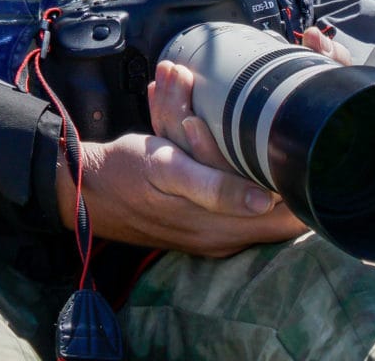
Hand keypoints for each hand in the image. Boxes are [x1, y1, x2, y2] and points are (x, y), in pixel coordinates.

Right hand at [54, 131, 303, 256]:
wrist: (83, 188)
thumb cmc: (126, 170)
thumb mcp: (167, 168)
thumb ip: (216, 187)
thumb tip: (265, 199)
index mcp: (223, 228)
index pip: (291, 215)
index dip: (290, 180)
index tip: (272, 147)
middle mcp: (225, 239)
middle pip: (278, 206)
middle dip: (267, 166)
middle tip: (247, 135)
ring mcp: (215, 236)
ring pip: (255, 198)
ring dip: (245, 163)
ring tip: (216, 139)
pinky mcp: (204, 227)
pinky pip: (231, 198)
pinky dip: (226, 170)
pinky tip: (204, 145)